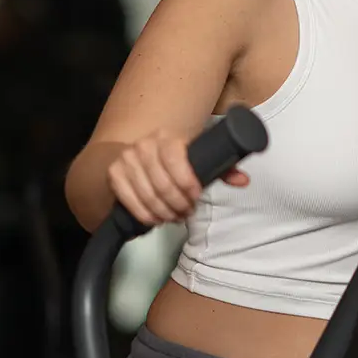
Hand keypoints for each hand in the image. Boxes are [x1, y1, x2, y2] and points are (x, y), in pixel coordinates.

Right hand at [107, 129, 250, 226]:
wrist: (146, 153)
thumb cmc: (180, 159)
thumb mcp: (201, 159)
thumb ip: (223, 169)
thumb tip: (243, 181)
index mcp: (167, 137)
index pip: (176, 161)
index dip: (187, 183)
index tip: (196, 197)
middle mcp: (143, 146)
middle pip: (162, 184)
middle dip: (178, 204)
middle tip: (187, 212)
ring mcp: (126, 160)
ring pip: (147, 195)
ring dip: (163, 212)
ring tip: (174, 217)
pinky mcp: (114, 174)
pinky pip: (129, 201)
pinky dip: (145, 215)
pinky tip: (156, 219)